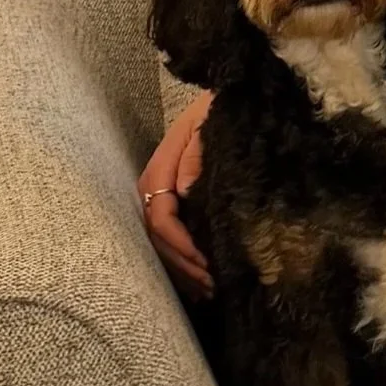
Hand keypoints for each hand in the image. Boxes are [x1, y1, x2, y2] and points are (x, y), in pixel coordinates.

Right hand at [140, 89, 213, 297]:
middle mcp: (157, 184)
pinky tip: (199, 280)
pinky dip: (184, 259)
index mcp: (162, 168)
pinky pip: (172, 235)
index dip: (180, 243)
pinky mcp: (177, 199)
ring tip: (207, 291)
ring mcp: (165, 193)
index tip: (205, 261)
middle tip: (210, 285)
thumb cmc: (221, 109)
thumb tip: (184, 190)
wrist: (229, 95)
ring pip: (162, 240)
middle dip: (182, 264)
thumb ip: (196, 156)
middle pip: (158, 235)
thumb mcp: (210, 124)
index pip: (161, 215)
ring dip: (182, 268)